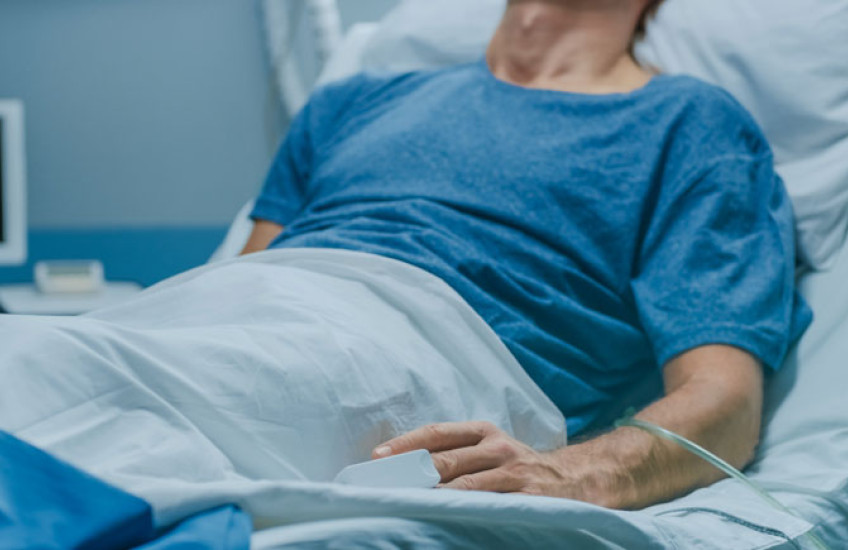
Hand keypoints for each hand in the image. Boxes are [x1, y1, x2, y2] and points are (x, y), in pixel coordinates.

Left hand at [372, 421, 572, 496]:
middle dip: (413, 473)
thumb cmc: (516, 465)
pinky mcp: (528, 499)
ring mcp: (514, 474)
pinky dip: (466, 513)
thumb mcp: (490, 448)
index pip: (437, 433)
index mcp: (483, 431)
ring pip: (466, 487)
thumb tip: (404, 466)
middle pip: (447, 460)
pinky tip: (446, 521)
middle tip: (385, 485)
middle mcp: (498, 448)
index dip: (406, 443)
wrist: (574, 479)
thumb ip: (456, 453)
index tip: (378, 456)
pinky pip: (490, 508)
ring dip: (435, 498)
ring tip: (407, 505)